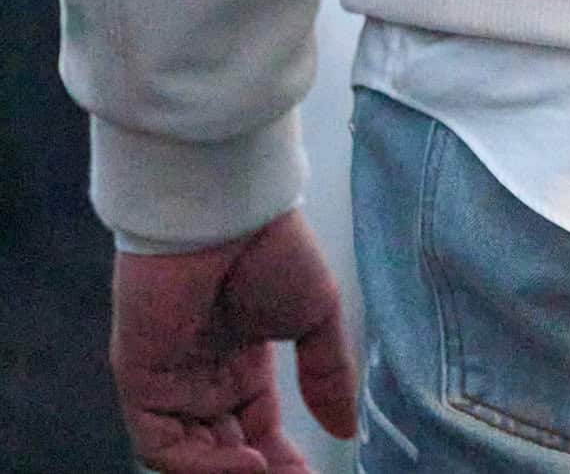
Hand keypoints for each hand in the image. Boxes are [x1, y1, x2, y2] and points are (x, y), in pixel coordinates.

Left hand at [110, 207, 358, 473]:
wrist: (229, 205)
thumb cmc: (271, 242)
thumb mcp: (317, 312)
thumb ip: (328, 373)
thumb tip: (345, 427)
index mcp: (240, 360)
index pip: (256, 430)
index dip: (283, 461)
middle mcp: (201, 377)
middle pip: (224, 451)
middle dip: (261, 473)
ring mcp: (169, 380)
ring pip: (192, 455)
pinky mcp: (141, 380)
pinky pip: (162, 444)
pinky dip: (200, 465)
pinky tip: (246, 463)